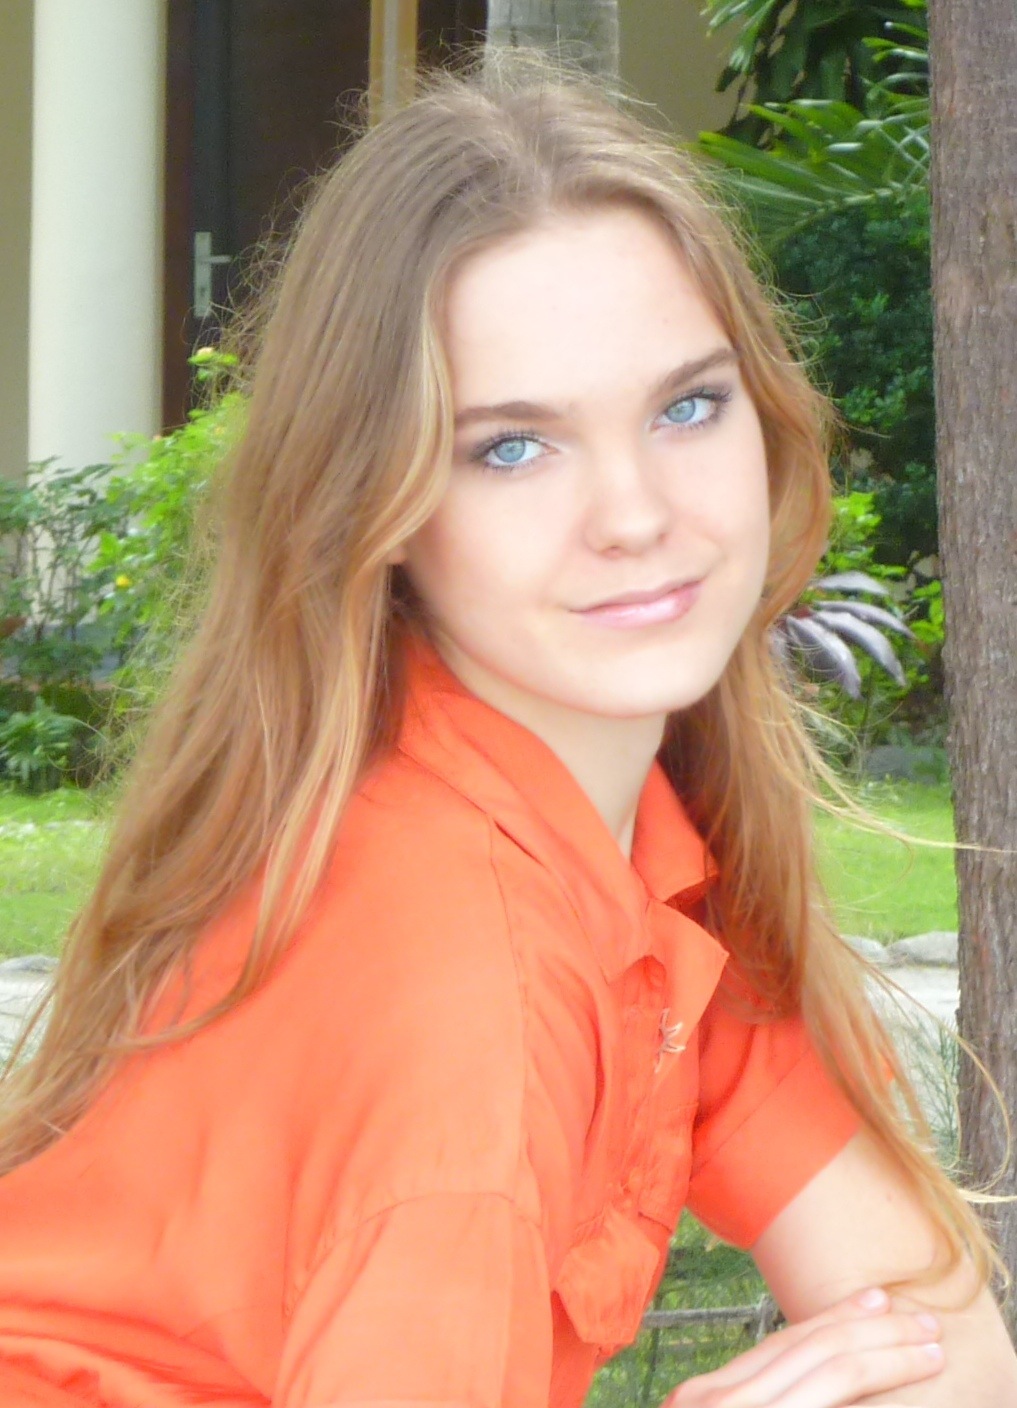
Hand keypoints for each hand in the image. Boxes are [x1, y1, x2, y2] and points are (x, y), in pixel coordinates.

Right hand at [664, 1287, 942, 1406]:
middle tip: (923, 1323)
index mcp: (702, 1395)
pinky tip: (901, 1378)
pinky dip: (870, 1382)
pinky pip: (831, 1393)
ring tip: (928, 1349)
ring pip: (830, 1369)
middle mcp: (713, 1398)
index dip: (834, 1319)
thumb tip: (805, 1390)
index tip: (878, 1302)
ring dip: (888, 1355)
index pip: (780, 1346)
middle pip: (809, 1349)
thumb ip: (754, 1402)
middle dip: (874, 1333)